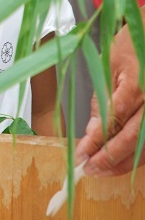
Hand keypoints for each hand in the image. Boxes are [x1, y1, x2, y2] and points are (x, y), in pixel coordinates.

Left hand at [76, 20, 144, 175]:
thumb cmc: (130, 47)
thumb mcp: (108, 66)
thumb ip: (102, 98)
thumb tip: (91, 130)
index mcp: (136, 86)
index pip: (114, 119)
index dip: (97, 140)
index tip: (81, 154)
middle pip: (131, 138)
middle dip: (107, 158)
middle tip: (87, 169)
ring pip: (143, 147)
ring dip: (122, 164)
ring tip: (100, 172)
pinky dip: (135, 156)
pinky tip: (119, 163)